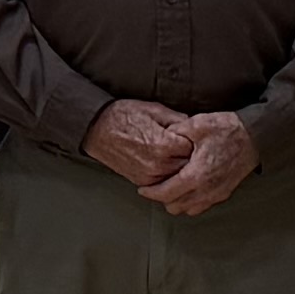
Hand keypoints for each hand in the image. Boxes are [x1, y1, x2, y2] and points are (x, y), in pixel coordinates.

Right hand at [81, 98, 196, 189]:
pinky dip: (170, 175)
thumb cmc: (123, 116)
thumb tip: (194, 126)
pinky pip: (165, 183)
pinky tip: (169, 164)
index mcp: (164, 145)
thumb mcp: (154, 110)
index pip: (195, 148)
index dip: (198, 141)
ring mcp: (150, 176)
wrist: (97, 130)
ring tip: (181, 155)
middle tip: (194, 148)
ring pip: (179, 177)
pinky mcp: (142, 182)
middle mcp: (159, 164)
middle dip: (193, 157)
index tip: (198, 137)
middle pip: (190, 166)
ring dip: (182, 168)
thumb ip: (178, 120)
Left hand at [149, 111, 260, 216]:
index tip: (142, 188)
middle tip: (156, 186)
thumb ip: (174, 133)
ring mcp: (216, 194)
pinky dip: (190, 202)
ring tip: (170, 187)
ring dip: (176, 202)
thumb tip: (161, 137)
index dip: (150, 193)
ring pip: (188, 210)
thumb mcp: (196, 124)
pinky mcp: (224, 193)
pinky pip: (201, 206)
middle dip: (162, 198)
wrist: (256, 136)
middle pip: (174, 206)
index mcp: (196, 176)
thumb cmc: (227, 130)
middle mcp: (206, 190)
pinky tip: (188, 188)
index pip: (165, 194)